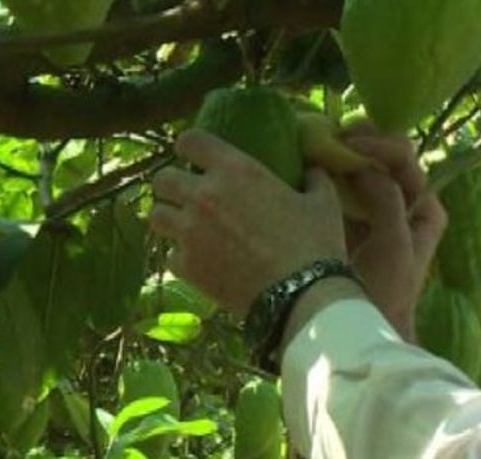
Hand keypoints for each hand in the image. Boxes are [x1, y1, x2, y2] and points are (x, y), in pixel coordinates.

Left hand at [148, 130, 347, 315]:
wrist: (301, 295)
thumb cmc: (315, 243)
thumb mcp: (324, 202)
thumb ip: (314, 179)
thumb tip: (312, 170)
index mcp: (235, 170)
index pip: (190, 141)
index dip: (190, 147)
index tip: (197, 156)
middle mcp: (203, 195)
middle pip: (162, 179)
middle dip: (172, 185)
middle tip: (189, 196)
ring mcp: (189, 232)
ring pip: (156, 215)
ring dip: (170, 218)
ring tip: (187, 228)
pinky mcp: (187, 266)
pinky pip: (170, 256)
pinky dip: (182, 257)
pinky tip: (201, 262)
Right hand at [339, 131, 447, 340]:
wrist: (360, 334)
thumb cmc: (384, 293)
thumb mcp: (394, 245)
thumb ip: (387, 200)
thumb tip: (363, 167)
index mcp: (424, 210)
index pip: (406, 162)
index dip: (380, 146)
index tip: (349, 144)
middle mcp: (405, 207)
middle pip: (388, 160)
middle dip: (363, 142)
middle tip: (333, 135)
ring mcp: (378, 215)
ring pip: (366, 171)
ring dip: (346, 154)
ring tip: (320, 144)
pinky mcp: (352, 225)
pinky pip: (346, 190)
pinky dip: (332, 175)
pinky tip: (312, 166)